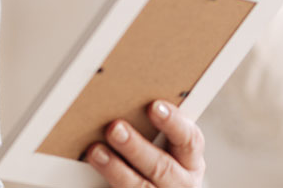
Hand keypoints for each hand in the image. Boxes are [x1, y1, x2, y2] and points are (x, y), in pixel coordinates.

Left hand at [85, 100, 205, 187]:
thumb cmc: (153, 162)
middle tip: (115, 128)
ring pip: (140, 186)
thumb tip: (119, 102)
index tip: (154, 106)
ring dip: (116, 169)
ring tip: (96, 151)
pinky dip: (107, 183)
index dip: (173, 122)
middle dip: (136, 147)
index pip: (189, 140)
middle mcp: (181, 182)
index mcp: (190, 161)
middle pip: (162, 166)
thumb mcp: (162, 147)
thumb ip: (149, 130)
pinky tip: (92, 173)